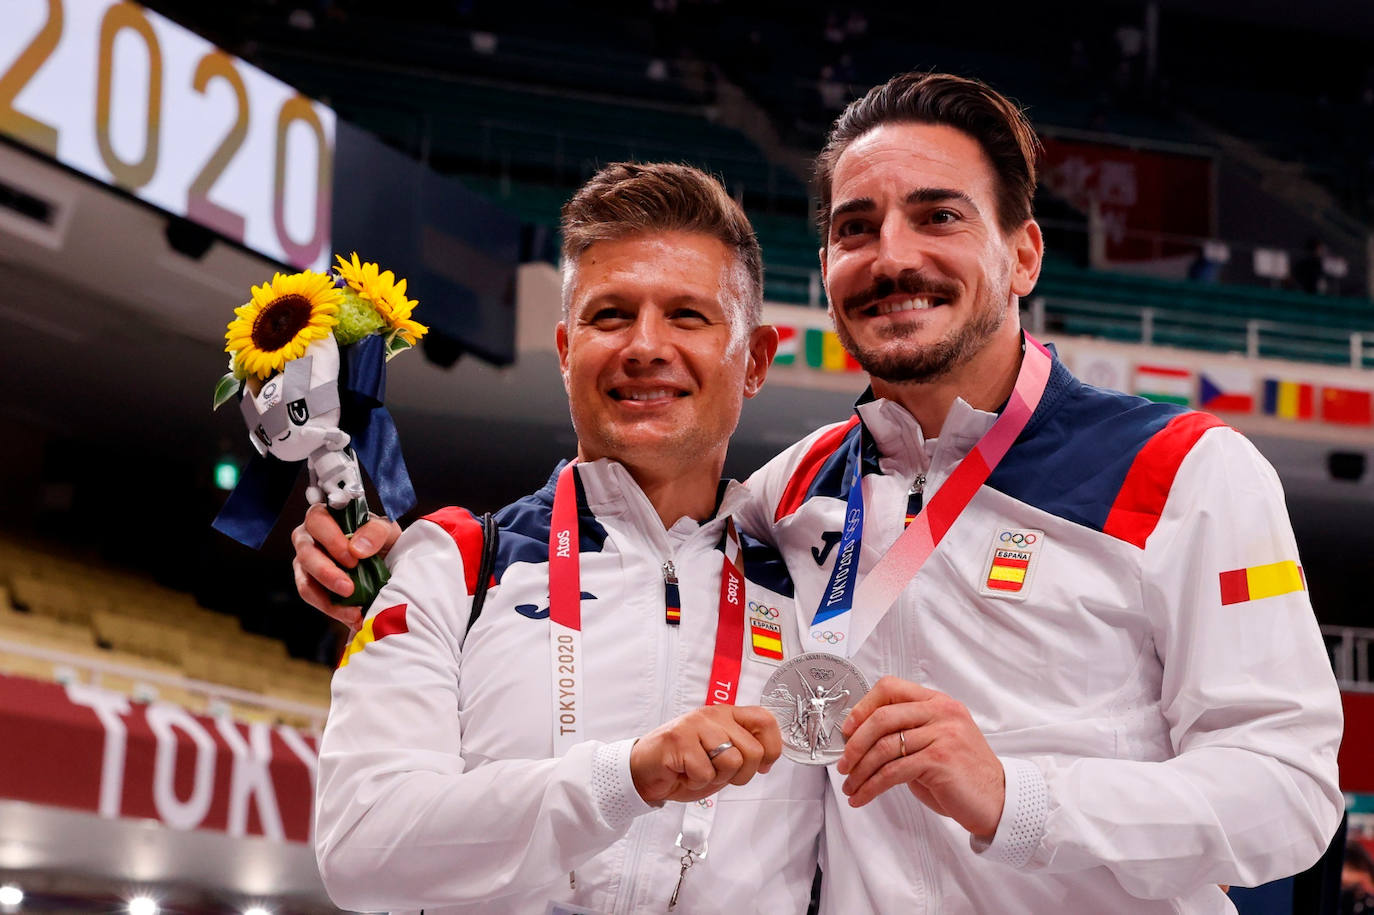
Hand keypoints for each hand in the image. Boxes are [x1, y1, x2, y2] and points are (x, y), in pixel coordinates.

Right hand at [290, 502, 401, 629]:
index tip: (353, 558)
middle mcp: (309, 537)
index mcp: (326, 517)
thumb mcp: (386, 531)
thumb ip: (376, 531)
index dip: (332, 539)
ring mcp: (305, 562)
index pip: (317, 520)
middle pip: (306, 553)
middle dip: (327, 573)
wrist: (385, 563)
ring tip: (353, 611)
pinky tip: (353, 616)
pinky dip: (332, 610)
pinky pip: (312, 598)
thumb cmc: (380, 540)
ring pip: (305, 580)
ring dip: (327, 598)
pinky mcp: (309, 583)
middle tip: (349, 588)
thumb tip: (357, 548)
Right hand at [630, 705, 782, 804]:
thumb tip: (768, 758)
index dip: (772, 748)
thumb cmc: (683, 765)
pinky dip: (696, 782)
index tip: (762, 765)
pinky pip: (706, 772)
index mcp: (726, 715)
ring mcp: (695, 725)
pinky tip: (684, 773)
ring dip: (717, 778)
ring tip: (699, 771)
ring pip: (732, 761)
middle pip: (753, 750)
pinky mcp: (679, 741)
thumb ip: (742, 751)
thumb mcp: (720, 757)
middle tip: (719, 774)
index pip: (765, 720)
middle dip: (741, 775)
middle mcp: (712, 715)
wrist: (643, 772)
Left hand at [836, 676, 1004, 838]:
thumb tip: (861, 738)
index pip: (890, 688)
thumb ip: (907, 733)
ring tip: (850, 786)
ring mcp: (943, 734)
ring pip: (884, 747)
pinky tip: (863, 796)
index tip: (847, 729)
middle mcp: (942, 712)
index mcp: (938, 702)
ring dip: (860, 770)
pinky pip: (893, 772)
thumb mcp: (935, 742)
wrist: (997, 800)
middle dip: (855, 743)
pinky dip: (871, 787)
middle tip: (843, 763)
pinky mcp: (940, 760)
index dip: (862, 707)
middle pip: (882, 717)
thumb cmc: (962, 774)